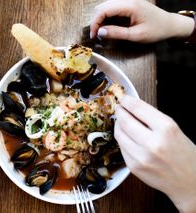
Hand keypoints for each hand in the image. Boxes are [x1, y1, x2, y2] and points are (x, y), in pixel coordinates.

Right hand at [90, 0, 193, 42]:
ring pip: (105, 7)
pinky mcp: (128, 4)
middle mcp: (127, 0)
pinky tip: (108, 27)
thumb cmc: (156, 30)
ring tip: (102, 32)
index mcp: (130, 6)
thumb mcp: (135, 35)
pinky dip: (106, 17)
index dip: (95, 23)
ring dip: (100, 19)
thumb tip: (100, 32)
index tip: (94, 36)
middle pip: (102, 7)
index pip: (103, 10)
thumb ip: (116, 33)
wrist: (170, 25)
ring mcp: (127, 1)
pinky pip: (112, 8)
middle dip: (96, 21)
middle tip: (97, 35)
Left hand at [114, 95, 195, 212]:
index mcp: (166, 129)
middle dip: (120, 112)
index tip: (124, 98)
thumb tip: (132, 107)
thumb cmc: (185, 155)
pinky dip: (122, 140)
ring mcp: (141, 157)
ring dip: (118, 125)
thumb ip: (153, 119)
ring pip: (119, 134)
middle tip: (119, 108)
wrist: (190, 184)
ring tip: (121, 121)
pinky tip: (126, 137)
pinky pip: (121, 148)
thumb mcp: (175, 131)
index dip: (127, 101)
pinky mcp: (134, 167)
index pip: (138, 109)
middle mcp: (152, 143)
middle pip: (125, 121)